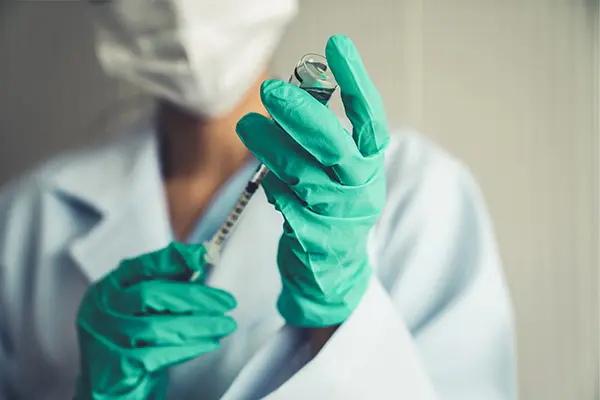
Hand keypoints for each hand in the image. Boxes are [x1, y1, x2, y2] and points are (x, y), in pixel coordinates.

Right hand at [74, 242, 236, 398]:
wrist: (107, 384)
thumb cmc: (131, 338)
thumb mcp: (144, 307)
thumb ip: (169, 282)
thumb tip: (202, 258)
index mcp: (109, 288)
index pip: (141, 266)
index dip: (171, 259)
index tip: (201, 255)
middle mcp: (102, 309)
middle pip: (150, 294)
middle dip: (194, 296)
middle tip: (226, 302)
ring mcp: (106, 338)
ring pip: (156, 327)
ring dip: (198, 325)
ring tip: (224, 325)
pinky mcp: (115, 367)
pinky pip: (156, 355)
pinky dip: (187, 348)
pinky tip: (208, 343)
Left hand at [236, 34, 388, 327]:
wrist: (333, 270)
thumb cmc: (328, 207)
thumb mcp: (331, 169)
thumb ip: (315, 139)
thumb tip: (287, 97)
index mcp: (368, 163)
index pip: (368, 117)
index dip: (355, 81)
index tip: (337, 46)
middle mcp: (361, 187)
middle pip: (335, 147)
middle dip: (303, 115)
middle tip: (271, 90)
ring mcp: (342, 217)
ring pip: (306, 177)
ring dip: (274, 149)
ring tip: (247, 125)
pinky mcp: (319, 242)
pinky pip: (291, 210)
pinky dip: (278, 192)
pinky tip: (270, 184)